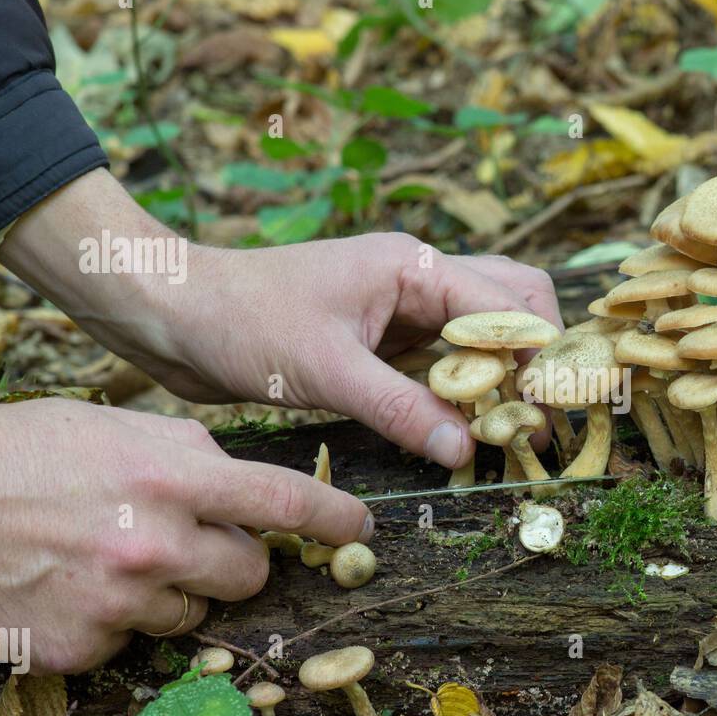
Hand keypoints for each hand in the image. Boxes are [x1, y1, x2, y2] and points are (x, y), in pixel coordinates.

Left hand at [0, 170, 562, 469]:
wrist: (173, 313)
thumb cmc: (241, 322)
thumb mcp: (325, 369)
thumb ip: (400, 408)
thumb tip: (465, 449)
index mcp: (414, 266)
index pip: (509, 305)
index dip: (537, 360)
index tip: (543, 417)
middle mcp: (418, 279)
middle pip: (514, 302)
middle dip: (534, 357)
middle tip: (531, 420)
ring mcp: (401, 306)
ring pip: (481, 331)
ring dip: (499, 374)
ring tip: (504, 429)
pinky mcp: (381, 337)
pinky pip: (443, 358)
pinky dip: (461, 388)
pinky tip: (459, 426)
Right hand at [0, 398, 370, 673]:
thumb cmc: (12, 453)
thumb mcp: (109, 426)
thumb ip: (187, 453)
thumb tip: (241, 479)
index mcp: (168, 476)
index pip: (283, 502)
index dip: (333, 518)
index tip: (359, 527)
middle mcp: (153, 543)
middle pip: (250, 572)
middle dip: (235, 556)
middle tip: (194, 538)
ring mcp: (118, 602)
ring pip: (194, 609)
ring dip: (173, 587)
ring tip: (111, 553)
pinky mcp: (82, 648)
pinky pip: (134, 638)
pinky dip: (116, 616)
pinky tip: (73, 583)